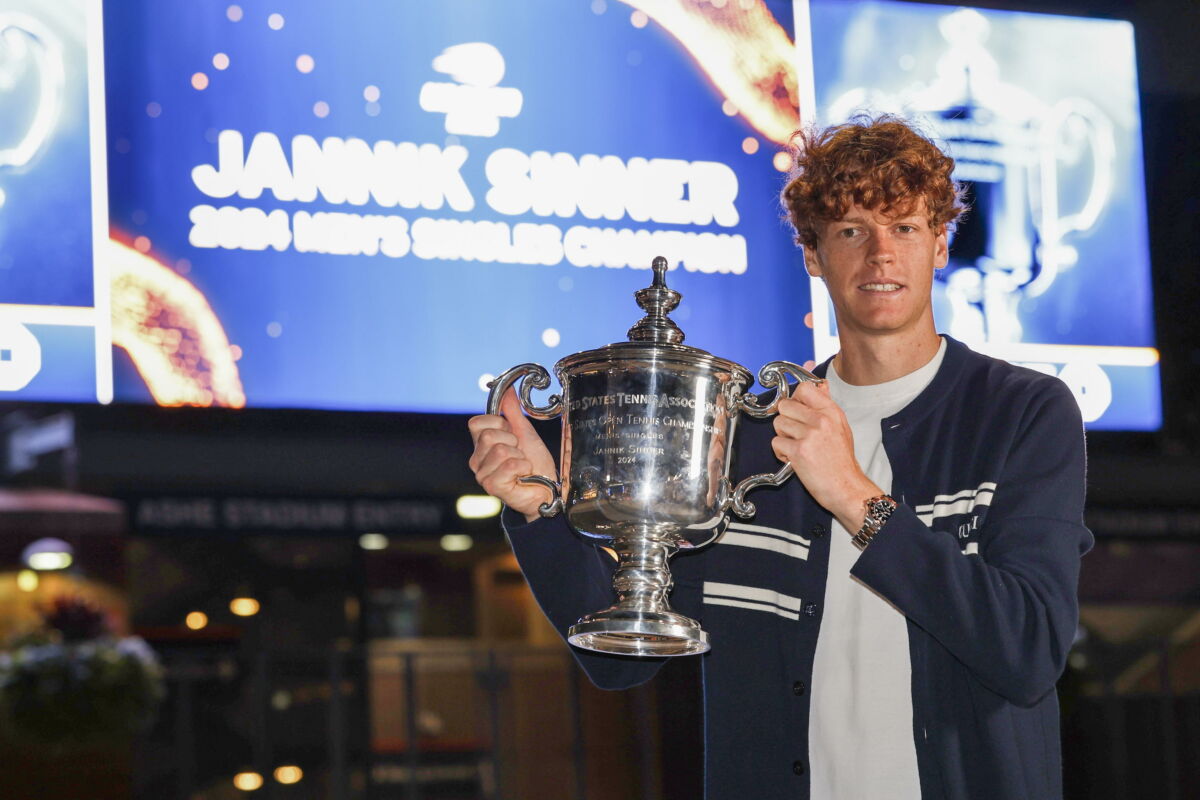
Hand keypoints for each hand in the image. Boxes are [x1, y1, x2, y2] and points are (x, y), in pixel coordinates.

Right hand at [467, 388, 558, 522]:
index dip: (498, 424)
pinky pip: (509, 465)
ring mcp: (482, 474)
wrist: (547, 488)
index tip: (512, 435)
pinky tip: (523, 475)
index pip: (476, 423)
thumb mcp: (525, 431)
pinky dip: (523, 468)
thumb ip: (512, 411)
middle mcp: (477, 459)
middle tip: (519, 452)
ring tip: (522, 466)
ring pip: (500, 450)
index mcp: (481, 444)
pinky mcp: (492, 486)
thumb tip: (507, 388)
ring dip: (519, 457)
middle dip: (512, 441)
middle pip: (488, 436)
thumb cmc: (535, 463)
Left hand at [771, 380, 881, 532]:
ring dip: (783, 436)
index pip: (804, 388)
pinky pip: (776, 442)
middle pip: (785, 406)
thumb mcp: (840, 426)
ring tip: (797, 447)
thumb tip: (820, 385)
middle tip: (796, 434)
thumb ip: (826, 405)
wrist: (846, 487)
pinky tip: (794, 458)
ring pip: (778, 423)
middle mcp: (821, 420)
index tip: (797, 411)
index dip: (795, 399)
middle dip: (786, 420)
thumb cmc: (841, 460)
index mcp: (831, 411)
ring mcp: (809, 435)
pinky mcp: (798, 451)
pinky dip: (781, 452)